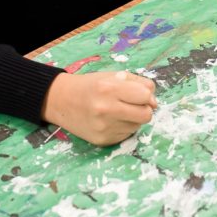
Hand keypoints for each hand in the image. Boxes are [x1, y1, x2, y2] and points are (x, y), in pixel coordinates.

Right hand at [41, 71, 156, 145]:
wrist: (62, 101)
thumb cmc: (91, 85)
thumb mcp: (114, 76)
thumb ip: (139, 83)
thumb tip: (154, 102)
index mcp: (109, 88)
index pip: (145, 96)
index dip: (146, 95)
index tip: (140, 94)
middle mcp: (106, 109)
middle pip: (146, 115)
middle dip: (144, 109)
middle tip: (133, 104)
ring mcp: (104, 127)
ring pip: (137, 126)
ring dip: (133, 118)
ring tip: (118, 111)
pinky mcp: (102, 141)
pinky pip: (126, 135)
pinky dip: (124, 127)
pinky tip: (111, 120)